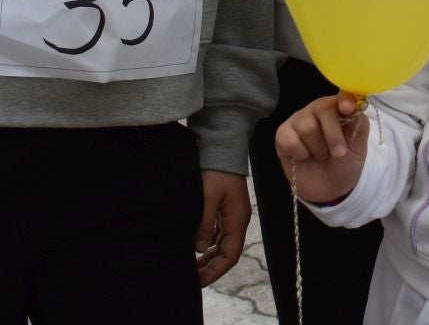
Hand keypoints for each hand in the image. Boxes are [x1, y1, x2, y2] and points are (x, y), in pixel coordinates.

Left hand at [193, 170, 249, 287]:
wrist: (222, 147)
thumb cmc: (216, 172)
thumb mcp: (208, 198)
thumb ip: (204, 224)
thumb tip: (199, 249)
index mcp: (237, 220)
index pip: (230, 255)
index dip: (216, 271)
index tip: (199, 281)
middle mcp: (237, 220)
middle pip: (227, 251)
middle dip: (211, 266)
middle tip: (192, 277)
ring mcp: (231, 213)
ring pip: (222, 242)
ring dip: (209, 255)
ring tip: (191, 264)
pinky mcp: (224, 207)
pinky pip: (218, 231)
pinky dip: (208, 241)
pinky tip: (194, 244)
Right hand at [273, 94, 369, 205]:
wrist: (329, 189)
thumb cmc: (345, 164)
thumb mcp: (358, 148)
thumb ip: (359, 126)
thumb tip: (356, 106)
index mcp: (338, 108)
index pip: (342, 95)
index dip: (344, 100)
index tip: (347, 109)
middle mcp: (318, 109)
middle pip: (323, 109)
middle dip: (333, 135)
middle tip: (339, 154)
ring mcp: (299, 119)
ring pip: (307, 127)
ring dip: (318, 149)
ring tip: (321, 156)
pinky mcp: (282, 134)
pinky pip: (290, 140)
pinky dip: (300, 154)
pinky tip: (303, 157)